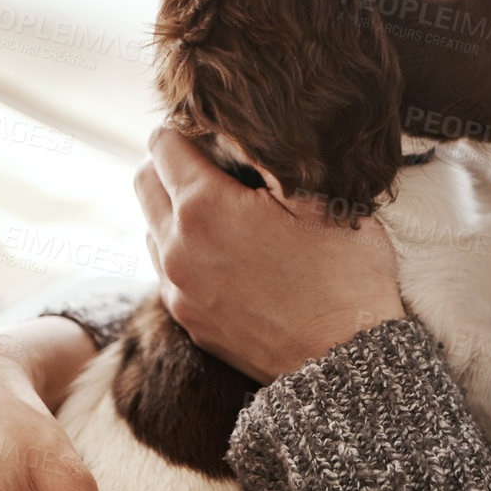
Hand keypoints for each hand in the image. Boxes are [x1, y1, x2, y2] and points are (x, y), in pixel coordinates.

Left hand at [135, 125, 406, 382]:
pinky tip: (227, 251)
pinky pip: (167, 270)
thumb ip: (273, 157)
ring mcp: (178, 288)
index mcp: (205, 207)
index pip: (163, 144)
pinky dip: (185, 249)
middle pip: (144, 182)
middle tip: (213, 161)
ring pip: (151, 227)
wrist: (346, 362)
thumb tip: (246, 130)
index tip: (214, 131)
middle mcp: (176, 247)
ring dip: (174, 209)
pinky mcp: (189, 320)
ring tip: (223, 209)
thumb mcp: (321, 197)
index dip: (188, 128)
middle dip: (171, 163)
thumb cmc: (344, 274)